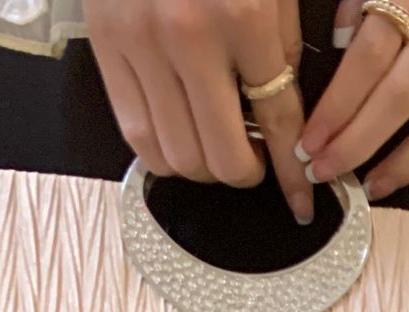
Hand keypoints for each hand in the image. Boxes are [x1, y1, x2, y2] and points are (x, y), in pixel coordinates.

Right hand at [84, 0, 314, 223]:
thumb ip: (280, 41)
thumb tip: (283, 111)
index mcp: (242, 15)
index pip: (278, 121)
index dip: (292, 170)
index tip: (302, 196)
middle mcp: (189, 36)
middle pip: (224, 157)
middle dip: (248, 174)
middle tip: (256, 164)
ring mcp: (141, 44)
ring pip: (178, 157)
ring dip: (205, 168)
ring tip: (218, 148)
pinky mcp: (106, 45)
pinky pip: (135, 134)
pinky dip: (164, 151)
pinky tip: (181, 137)